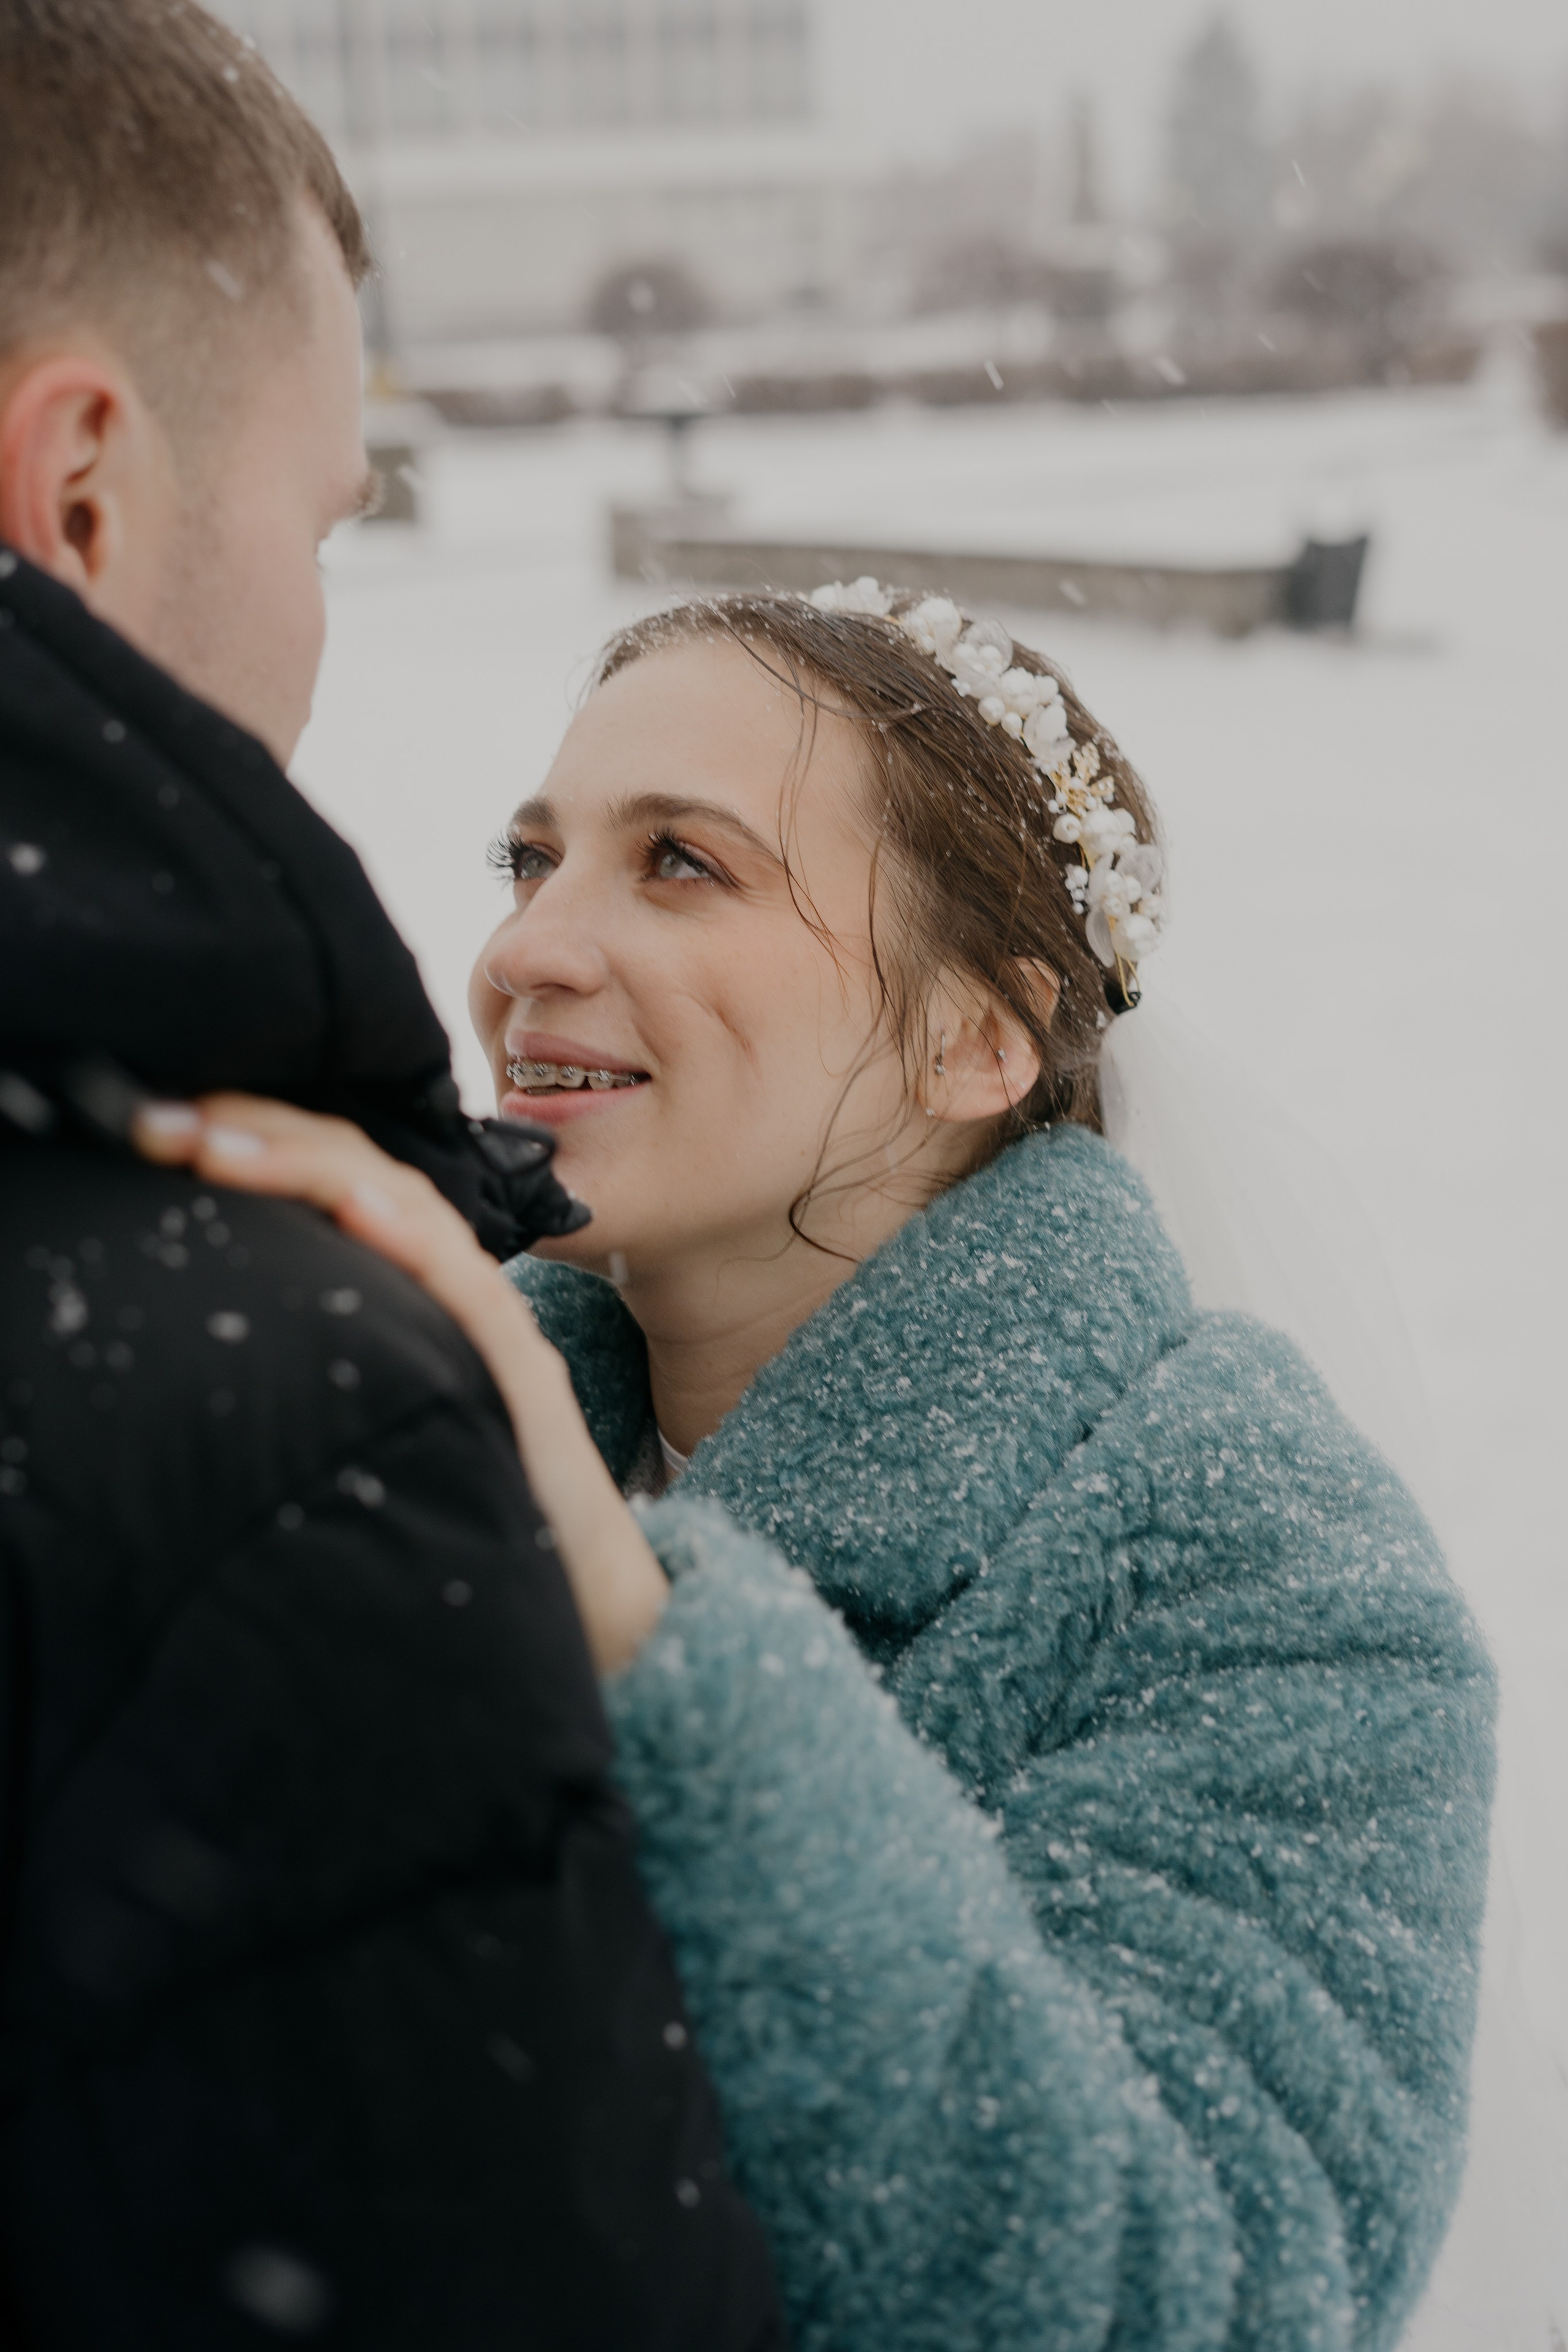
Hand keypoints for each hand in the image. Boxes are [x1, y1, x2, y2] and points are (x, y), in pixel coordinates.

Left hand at [133, 1095, 667, 1674]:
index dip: (253, 1139)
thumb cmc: (472, 1508)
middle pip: (361, 1173)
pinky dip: (407, 1239)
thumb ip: (321, 1358)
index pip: (336, 1181)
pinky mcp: (522, 1375)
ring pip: (405, 1207)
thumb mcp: (371, 1412)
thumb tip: (207, 1334)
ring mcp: (490, 1325)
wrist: (582, 1592)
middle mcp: (452, 1289)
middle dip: (257, 1131)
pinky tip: (354, 1208)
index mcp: (411, 1290)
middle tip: (154, 1118)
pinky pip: (466, 1291)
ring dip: (307, 1165)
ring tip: (221, 1144)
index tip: (160, 1125)